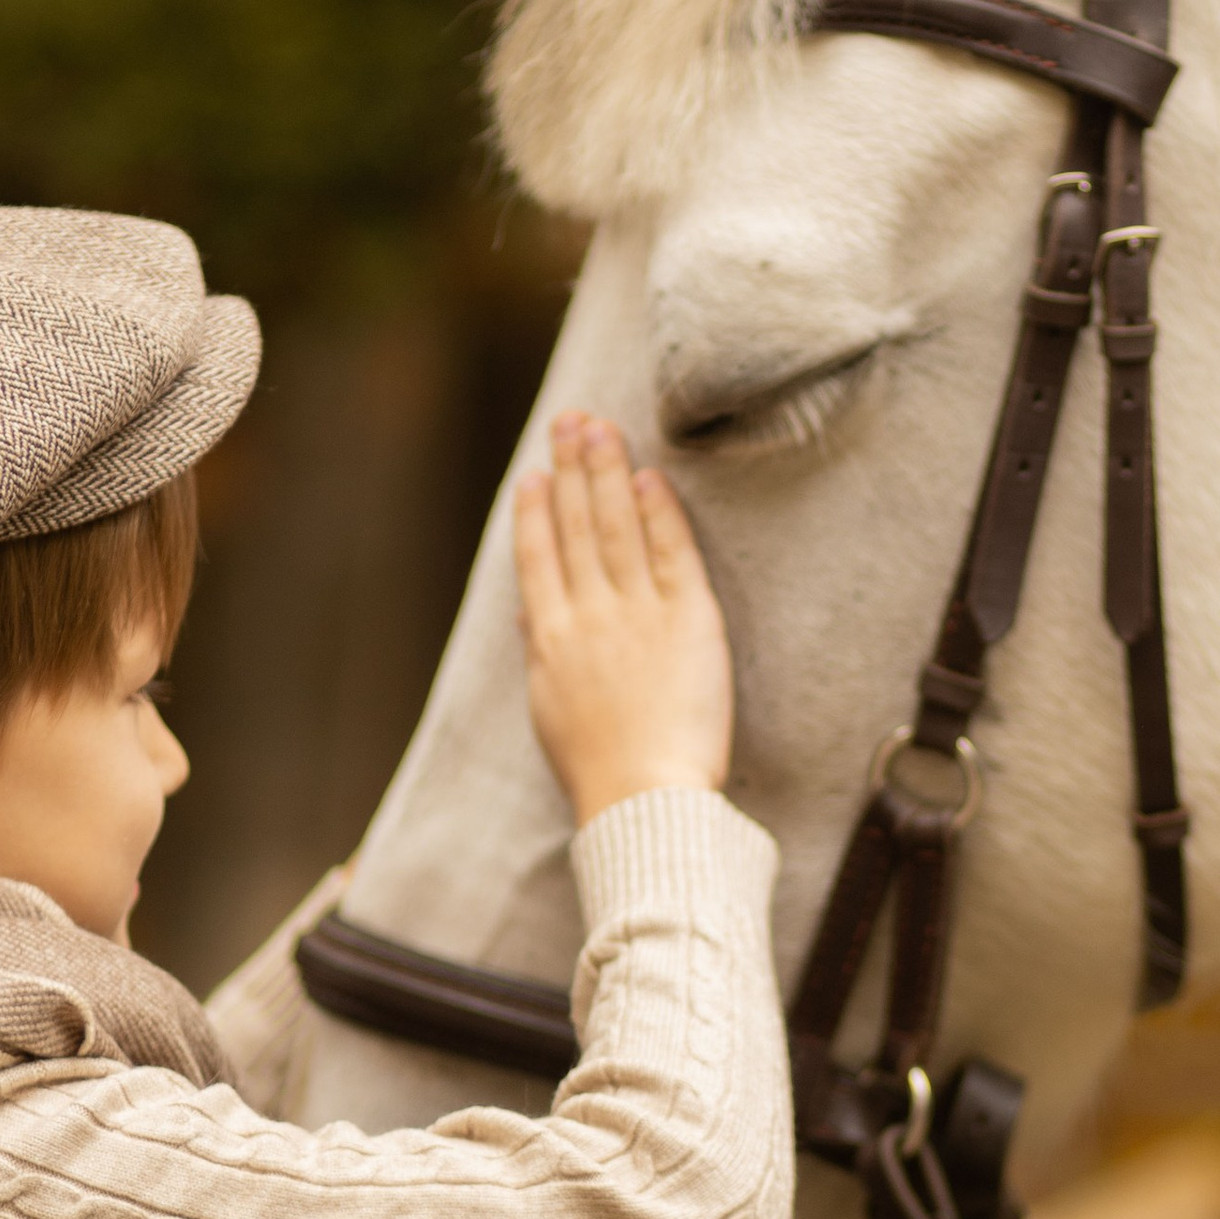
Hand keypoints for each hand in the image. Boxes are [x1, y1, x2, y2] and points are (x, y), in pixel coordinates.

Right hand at [514, 411, 733, 826]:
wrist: (643, 799)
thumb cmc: (600, 771)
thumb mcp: (551, 711)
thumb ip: (542, 654)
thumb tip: (532, 614)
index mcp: (549, 640)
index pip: (537, 558)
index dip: (534, 511)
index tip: (532, 473)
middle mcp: (587, 615)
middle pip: (576, 526)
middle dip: (571, 469)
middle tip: (570, 419)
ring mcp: (636, 613)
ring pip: (616, 526)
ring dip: (607, 472)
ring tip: (601, 428)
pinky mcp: (688, 619)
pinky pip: (671, 551)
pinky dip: (659, 511)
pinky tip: (649, 477)